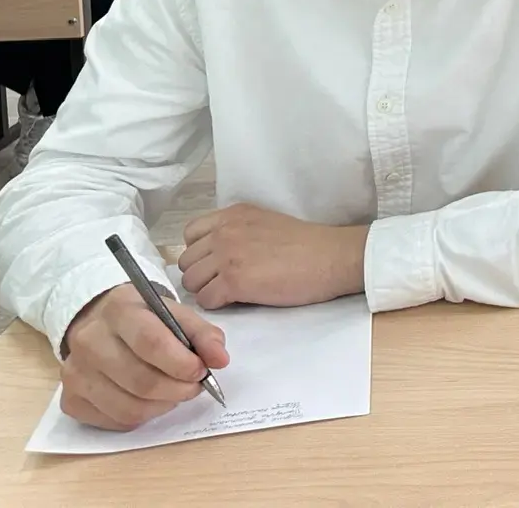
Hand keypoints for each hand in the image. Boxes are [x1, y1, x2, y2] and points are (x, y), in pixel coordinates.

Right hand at [59, 284, 228, 429]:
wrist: (98, 321)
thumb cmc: (144, 318)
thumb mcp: (175, 312)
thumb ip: (202, 334)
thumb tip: (220, 360)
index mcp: (118, 310)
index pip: (151, 343)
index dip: (181, 363)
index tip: (203, 371)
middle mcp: (88, 341)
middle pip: (141, 380)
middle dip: (178, 389)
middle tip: (194, 386)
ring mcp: (75, 373)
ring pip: (128, 407)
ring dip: (163, 406)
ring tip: (175, 393)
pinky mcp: (70, 400)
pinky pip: (114, 421)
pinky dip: (141, 417)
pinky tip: (150, 401)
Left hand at [178, 204, 368, 309]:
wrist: (331, 256)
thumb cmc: (307, 244)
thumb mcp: (266, 222)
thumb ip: (237, 231)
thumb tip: (215, 255)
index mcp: (233, 214)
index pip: (190, 234)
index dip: (200, 252)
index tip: (216, 262)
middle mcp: (225, 230)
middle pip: (186, 261)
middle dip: (202, 274)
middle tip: (225, 282)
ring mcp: (227, 255)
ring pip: (191, 282)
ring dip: (207, 290)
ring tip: (232, 292)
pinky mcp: (234, 281)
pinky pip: (206, 300)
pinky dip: (219, 305)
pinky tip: (239, 300)